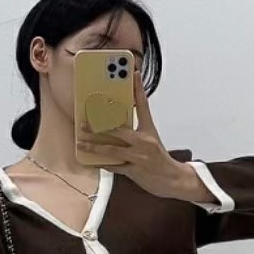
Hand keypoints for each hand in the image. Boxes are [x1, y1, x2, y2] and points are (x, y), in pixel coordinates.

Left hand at [77, 70, 191, 198]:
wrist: (172, 179)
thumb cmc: (159, 160)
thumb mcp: (151, 140)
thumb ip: (136, 131)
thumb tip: (116, 125)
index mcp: (149, 130)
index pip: (143, 106)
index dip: (139, 89)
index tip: (134, 74)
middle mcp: (144, 142)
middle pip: (119, 129)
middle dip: (99, 126)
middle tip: (84, 122)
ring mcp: (139, 157)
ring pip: (113, 149)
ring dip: (94, 146)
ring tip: (81, 143)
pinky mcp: (135, 171)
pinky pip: (115, 166)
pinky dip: (103, 164)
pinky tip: (92, 162)